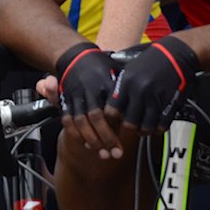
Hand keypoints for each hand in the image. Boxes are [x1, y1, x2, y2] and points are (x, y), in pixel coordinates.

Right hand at [55, 41, 123, 157]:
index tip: (126, 139)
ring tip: (103, 153)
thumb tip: (143, 109)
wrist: (74, 55)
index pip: (111, 108)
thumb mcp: (116, 73)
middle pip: (96, 118)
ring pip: (81, 121)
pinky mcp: (66, 100)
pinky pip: (68, 120)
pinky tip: (86, 144)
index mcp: (104, 83)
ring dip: (91, 140)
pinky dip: (76, 134)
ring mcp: (76, 95)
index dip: (117, 127)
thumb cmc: (100, 66)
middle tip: (116, 154)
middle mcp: (89, 90)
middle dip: (106, 138)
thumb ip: (125, 92)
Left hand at [108, 35, 198, 133]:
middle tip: (131, 126)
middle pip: (129, 123)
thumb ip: (121, 86)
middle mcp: (139, 91)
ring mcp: (156, 98)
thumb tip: (111, 103)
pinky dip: (158, 128)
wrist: (176, 53)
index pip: (112, 110)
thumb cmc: (152, 59)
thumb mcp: (130, 68)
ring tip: (143, 127)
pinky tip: (156, 125)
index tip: (116, 119)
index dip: (113, 118)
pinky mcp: (171, 103)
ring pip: (146, 127)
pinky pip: (162, 124)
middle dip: (129, 127)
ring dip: (144, 130)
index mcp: (126, 82)